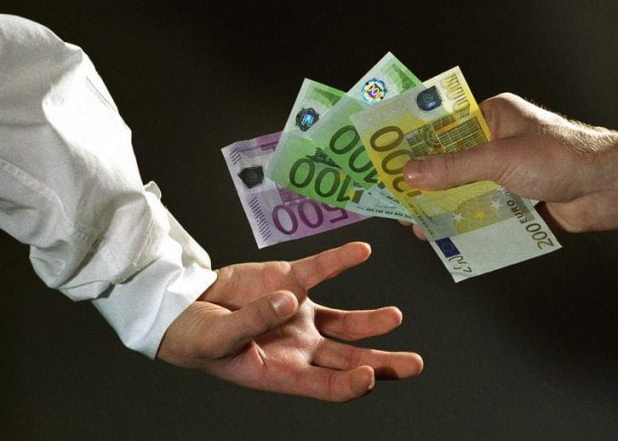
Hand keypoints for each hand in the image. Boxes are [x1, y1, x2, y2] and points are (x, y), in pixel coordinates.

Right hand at [157, 242, 422, 401]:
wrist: (184, 306)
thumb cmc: (198, 337)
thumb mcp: (217, 338)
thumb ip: (251, 322)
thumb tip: (286, 302)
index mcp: (284, 372)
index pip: (328, 386)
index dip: (351, 385)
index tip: (369, 376)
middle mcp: (300, 346)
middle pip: (349, 358)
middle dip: (383, 363)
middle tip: (414, 364)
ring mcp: (300, 315)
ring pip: (346, 323)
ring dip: (373, 321)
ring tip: (395, 317)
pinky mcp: (292, 282)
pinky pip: (322, 270)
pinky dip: (341, 260)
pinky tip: (361, 251)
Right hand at [402, 93, 617, 233]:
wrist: (611, 188)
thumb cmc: (562, 157)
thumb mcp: (499, 159)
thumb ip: (453, 168)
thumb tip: (411, 174)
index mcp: (493, 116)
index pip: (444, 128)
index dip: (416, 145)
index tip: (389, 162)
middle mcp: (498, 142)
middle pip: (451, 163)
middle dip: (426, 184)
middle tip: (397, 200)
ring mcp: (509, 173)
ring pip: (466, 190)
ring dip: (444, 207)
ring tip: (417, 224)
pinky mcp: (519, 200)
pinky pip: (485, 210)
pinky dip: (468, 222)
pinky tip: (447, 236)